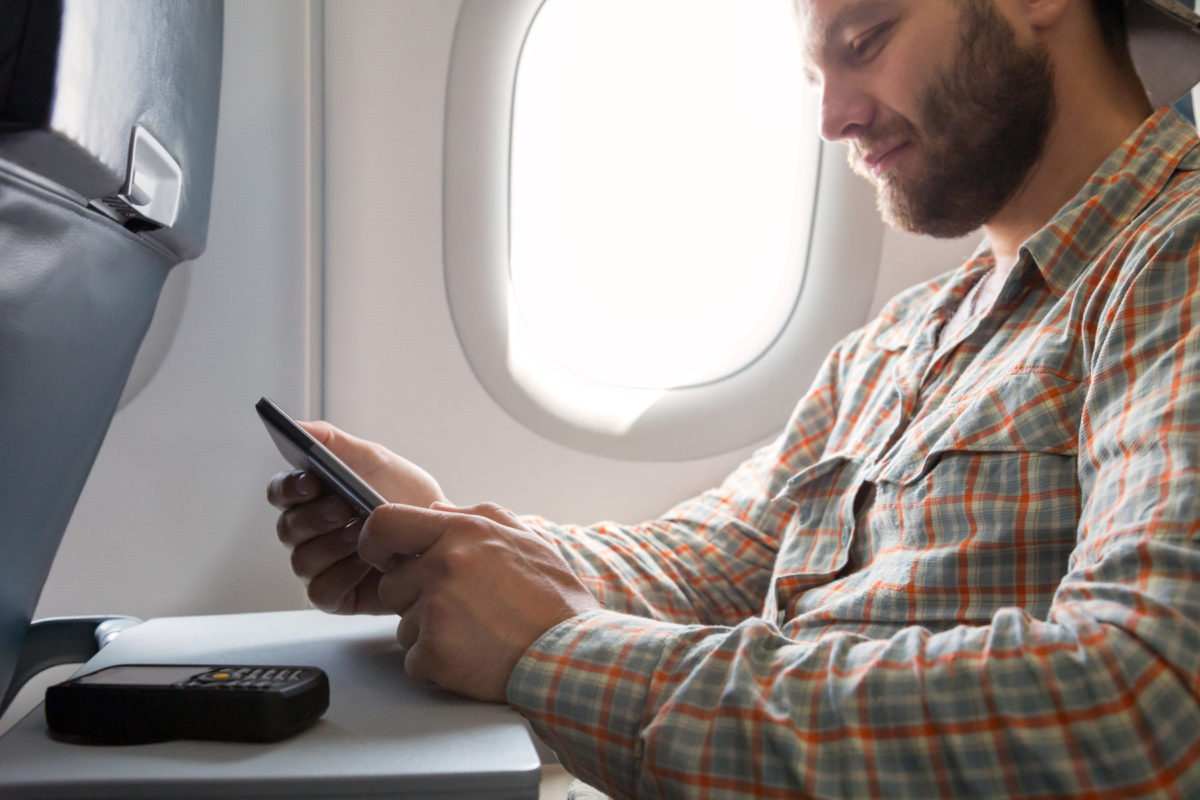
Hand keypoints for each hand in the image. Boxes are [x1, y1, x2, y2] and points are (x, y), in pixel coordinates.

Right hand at [267, 421, 446, 614]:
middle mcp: (308, 534)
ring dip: (333, 546)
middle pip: (288, 528)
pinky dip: (343, 575)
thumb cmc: (404, 495)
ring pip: (302, 560)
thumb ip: (333, 442)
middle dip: (316, 517)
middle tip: (345, 508)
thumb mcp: (374, 460)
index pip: (280, 492)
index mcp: (310, 498)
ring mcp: (319, 566)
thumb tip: (297, 427)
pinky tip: (369, 562)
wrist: (441, 533)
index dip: (289, 487)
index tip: (312, 481)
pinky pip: (321, 590)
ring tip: (364, 535)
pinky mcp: (335, 597)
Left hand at [358, 501, 600, 701]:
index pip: (384, 523)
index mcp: (461, 534)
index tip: (382, 556)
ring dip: (429, 633)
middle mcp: (443, 567)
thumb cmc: (553, 599)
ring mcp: (436, 611)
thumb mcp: (525, 540)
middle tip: (461, 609)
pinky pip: (414, 660)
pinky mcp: (435, 653)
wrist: (572, 654)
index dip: (374, 542)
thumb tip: (435, 511)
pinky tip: (472, 657)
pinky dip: (437, 665)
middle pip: (392, 585)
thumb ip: (478, 517)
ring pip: (402, 626)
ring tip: (475, 633)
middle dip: (415, 599)